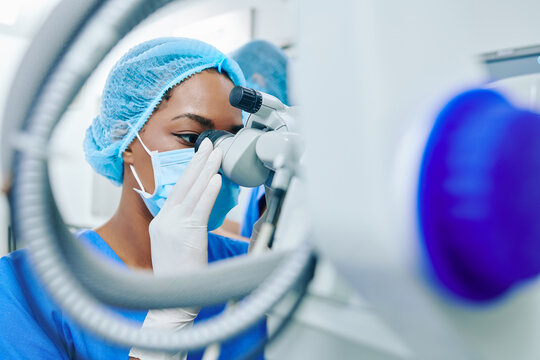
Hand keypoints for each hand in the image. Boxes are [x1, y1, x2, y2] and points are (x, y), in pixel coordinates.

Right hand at [129, 138, 221, 359]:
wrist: (170, 301)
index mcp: (161, 221)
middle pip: (183, 184)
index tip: (200, 157)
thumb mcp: (176, 246)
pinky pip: (200, 207)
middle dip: (198, 161)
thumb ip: (185, 226)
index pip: (177, 190)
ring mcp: (173, 225)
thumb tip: (202, 210)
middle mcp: (164, 219)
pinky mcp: (186, 233)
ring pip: (193, 191)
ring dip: (206, 169)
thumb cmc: (179, 277)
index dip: (191, 172)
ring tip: (217, 153)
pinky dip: (209, 191)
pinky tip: (217, 177)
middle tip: (209, 143)